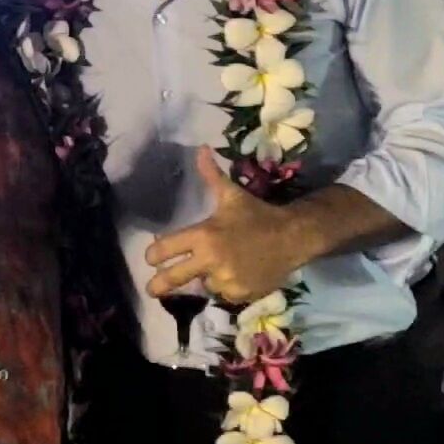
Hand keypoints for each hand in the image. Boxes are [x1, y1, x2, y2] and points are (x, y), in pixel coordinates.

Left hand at [145, 148, 304, 304]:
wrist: (293, 237)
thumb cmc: (257, 214)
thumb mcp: (232, 194)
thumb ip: (211, 175)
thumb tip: (201, 149)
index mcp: (203, 236)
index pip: (164, 249)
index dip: (154, 254)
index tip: (151, 258)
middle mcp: (210, 261)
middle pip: (172, 278)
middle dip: (158, 285)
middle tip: (150, 289)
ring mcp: (225, 280)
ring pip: (202, 285)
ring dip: (204, 278)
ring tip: (216, 267)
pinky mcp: (240, 294)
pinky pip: (223, 294)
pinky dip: (225, 286)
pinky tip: (233, 274)